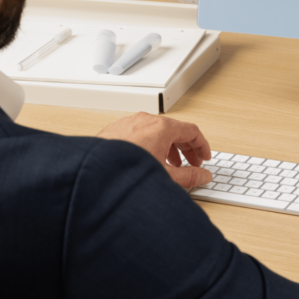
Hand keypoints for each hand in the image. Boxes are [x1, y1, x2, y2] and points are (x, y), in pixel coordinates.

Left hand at [97, 112, 211, 189]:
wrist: (93, 174)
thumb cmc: (125, 172)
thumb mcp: (166, 176)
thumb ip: (190, 176)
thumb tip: (203, 176)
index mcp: (162, 127)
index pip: (192, 131)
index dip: (202, 146)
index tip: (204, 157)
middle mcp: (146, 121)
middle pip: (175, 130)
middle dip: (186, 149)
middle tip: (192, 164)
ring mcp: (130, 123)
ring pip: (157, 132)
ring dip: (169, 148)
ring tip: (171, 165)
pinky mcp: (116, 130)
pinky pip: (141, 134)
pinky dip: (151, 145)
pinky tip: (149, 161)